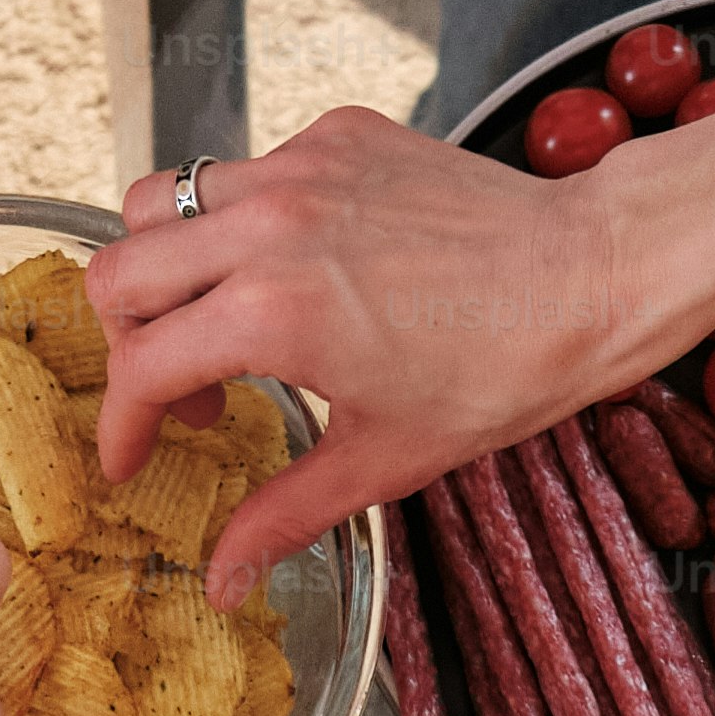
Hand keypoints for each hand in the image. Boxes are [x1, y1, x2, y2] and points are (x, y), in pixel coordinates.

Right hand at [87, 110, 714, 590]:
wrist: (595, 273)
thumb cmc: (506, 369)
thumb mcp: (386, 458)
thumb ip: (284, 514)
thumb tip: (222, 582)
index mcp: (273, 312)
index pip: (140, 366)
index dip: (122, 425)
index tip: (133, 456)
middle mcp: (271, 225)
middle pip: (119, 270)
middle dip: (129, 342)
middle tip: (189, 392)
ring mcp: (301, 167)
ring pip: (165, 201)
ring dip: (171, 268)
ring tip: (226, 320)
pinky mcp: (338, 133)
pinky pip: (246, 172)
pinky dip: (244, 223)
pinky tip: (302, 269)